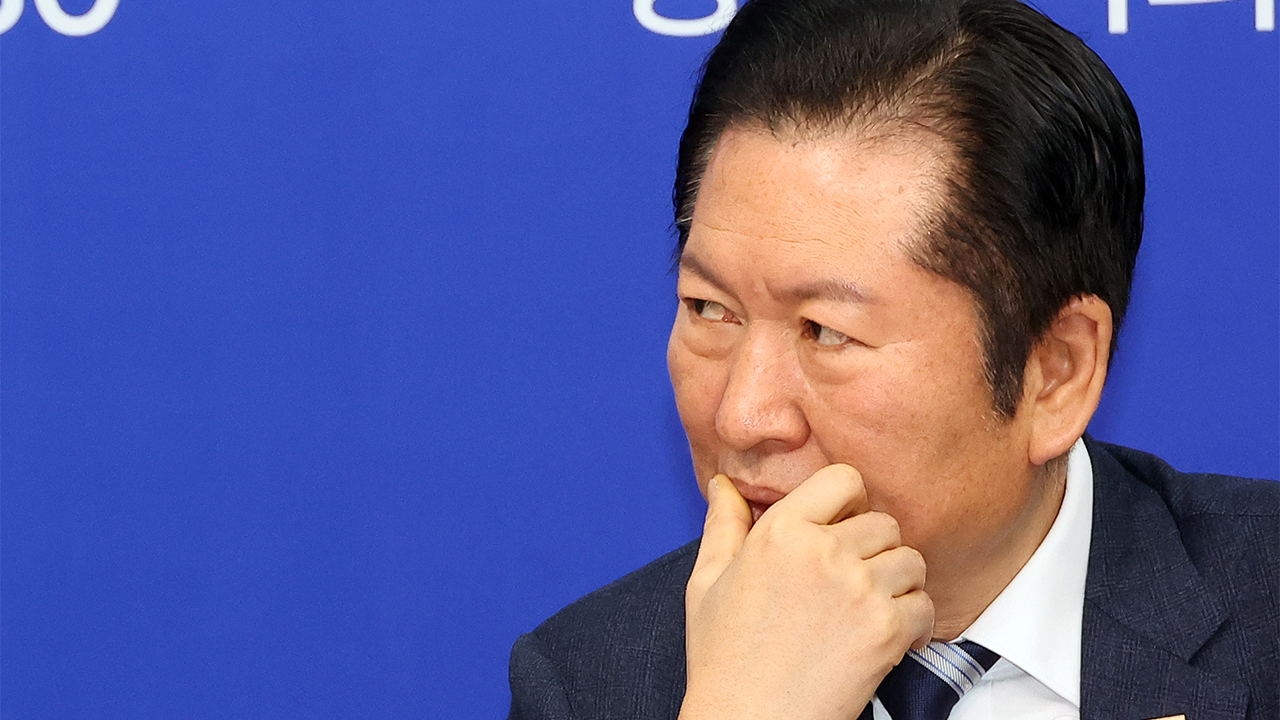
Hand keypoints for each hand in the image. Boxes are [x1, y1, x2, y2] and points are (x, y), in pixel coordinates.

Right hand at [679, 465, 933, 719]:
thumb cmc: (724, 659)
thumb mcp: (707, 583)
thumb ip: (722, 526)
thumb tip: (722, 486)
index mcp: (781, 532)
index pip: (843, 479)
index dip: (847, 501)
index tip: (842, 525)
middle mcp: (824, 552)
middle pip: (883, 523)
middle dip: (873, 548)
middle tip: (855, 578)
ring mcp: (859, 590)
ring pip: (910, 560)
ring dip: (898, 581)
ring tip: (872, 606)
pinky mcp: (886, 630)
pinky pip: (924, 605)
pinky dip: (914, 621)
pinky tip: (888, 635)